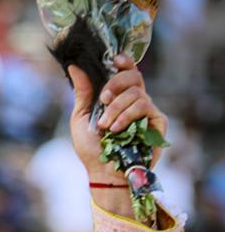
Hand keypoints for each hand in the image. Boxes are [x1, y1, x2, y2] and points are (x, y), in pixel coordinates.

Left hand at [68, 55, 166, 183]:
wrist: (102, 171)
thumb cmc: (91, 147)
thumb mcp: (81, 116)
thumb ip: (83, 92)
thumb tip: (74, 67)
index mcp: (118, 96)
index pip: (127, 72)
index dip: (124, 62)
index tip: (115, 60)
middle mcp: (135, 101)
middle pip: (134, 77)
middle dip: (116, 84)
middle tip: (104, 100)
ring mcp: (148, 111)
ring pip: (137, 94)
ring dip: (116, 109)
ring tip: (105, 126)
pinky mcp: (158, 122)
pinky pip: (145, 107)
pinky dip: (127, 116)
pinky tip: (117, 129)